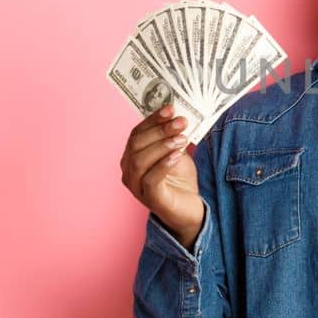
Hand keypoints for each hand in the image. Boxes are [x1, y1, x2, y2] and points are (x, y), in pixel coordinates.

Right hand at [119, 105, 204, 248]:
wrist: (189, 208)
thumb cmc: (179, 179)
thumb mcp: (176, 151)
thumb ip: (173, 136)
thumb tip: (178, 115)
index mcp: (132, 156)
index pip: (137, 133)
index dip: (152, 119)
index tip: (170, 108)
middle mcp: (128, 170)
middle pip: (136, 145)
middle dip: (159, 130)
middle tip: (181, 122)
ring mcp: (136, 186)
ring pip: (140, 160)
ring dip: (162, 145)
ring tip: (181, 139)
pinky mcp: (148, 199)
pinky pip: (150, 179)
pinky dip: (163, 164)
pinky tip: (176, 155)